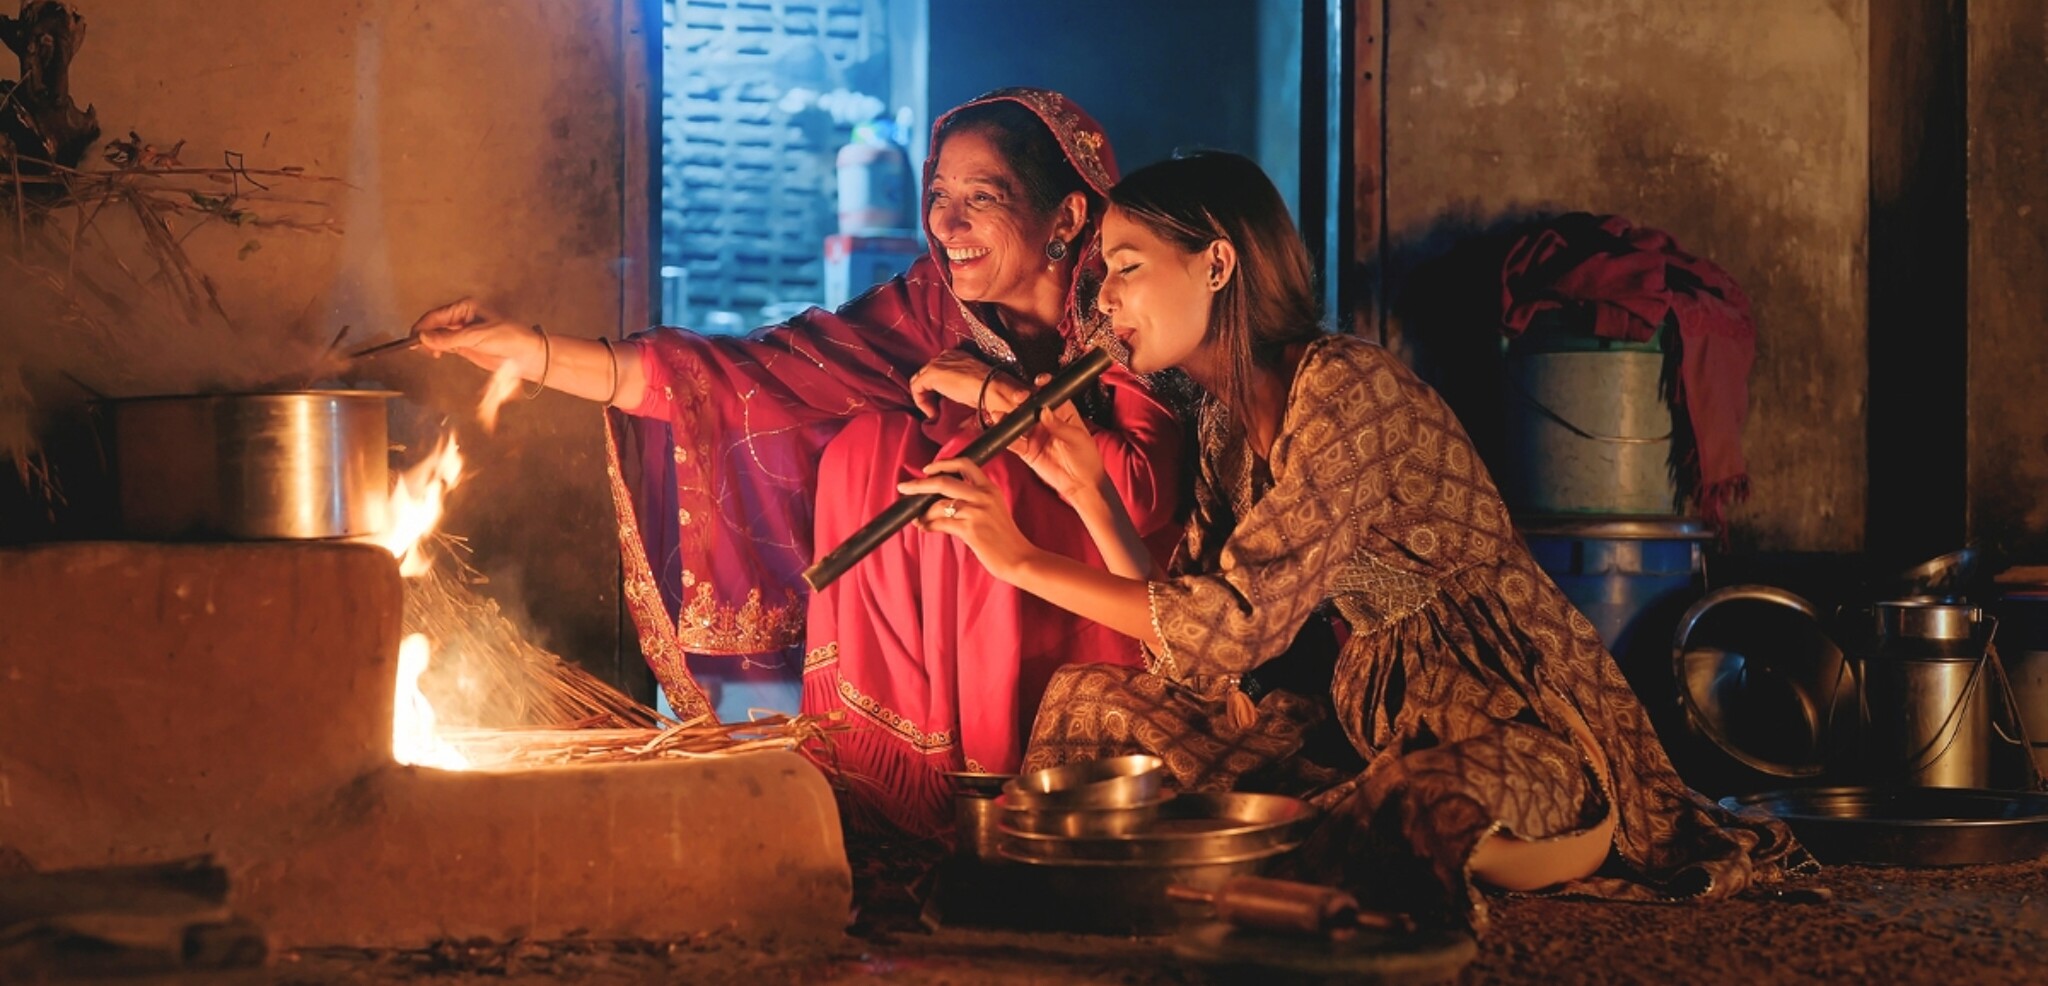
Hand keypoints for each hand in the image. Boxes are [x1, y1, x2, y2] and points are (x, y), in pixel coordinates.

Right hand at [411, 298, 542, 374]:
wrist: (526, 355)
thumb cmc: (509, 338)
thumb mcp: (477, 336)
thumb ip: (449, 338)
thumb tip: (423, 337)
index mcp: (465, 307)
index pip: (436, 315)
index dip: (422, 326)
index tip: (412, 339)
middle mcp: (462, 317)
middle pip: (434, 324)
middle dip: (424, 335)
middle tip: (416, 349)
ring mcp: (463, 331)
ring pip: (437, 335)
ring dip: (429, 343)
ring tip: (427, 353)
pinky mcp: (465, 345)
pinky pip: (445, 345)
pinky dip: (437, 349)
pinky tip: (434, 354)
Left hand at [898, 457, 1037, 579]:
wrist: (1019, 558)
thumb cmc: (1004, 538)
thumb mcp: (994, 509)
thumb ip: (975, 499)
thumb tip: (941, 500)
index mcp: (989, 488)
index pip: (965, 464)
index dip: (942, 463)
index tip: (927, 469)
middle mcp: (983, 496)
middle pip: (943, 481)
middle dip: (919, 484)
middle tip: (904, 487)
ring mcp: (977, 512)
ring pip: (938, 505)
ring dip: (922, 512)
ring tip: (916, 519)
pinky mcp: (971, 530)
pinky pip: (940, 523)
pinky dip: (927, 525)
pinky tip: (923, 527)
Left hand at [908, 348, 1003, 419]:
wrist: (989, 387)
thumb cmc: (986, 388)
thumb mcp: (971, 384)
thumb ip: (960, 385)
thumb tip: (956, 398)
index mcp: (956, 355)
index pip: (938, 369)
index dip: (937, 388)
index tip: (943, 402)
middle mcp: (944, 356)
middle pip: (926, 374)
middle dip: (929, 393)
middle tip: (937, 408)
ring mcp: (936, 364)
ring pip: (919, 381)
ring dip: (925, 399)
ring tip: (935, 412)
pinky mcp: (931, 374)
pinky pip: (916, 388)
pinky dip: (921, 403)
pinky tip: (932, 413)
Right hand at [1009, 373, 1107, 503]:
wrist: (1081, 484)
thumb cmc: (1086, 458)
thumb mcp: (1077, 439)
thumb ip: (1060, 425)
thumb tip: (1045, 411)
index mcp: (1063, 413)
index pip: (1052, 395)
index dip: (1044, 387)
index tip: (1039, 382)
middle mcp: (1047, 422)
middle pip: (1031, 406)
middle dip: (1023, 399)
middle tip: (1019, 399)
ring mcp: (1036, 435)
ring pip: (1019, 422)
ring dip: (1009, 416)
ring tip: (1001, 414)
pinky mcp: (1027, 451)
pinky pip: (1014, 442)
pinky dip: (1006, 436)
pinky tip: (1001, 430)